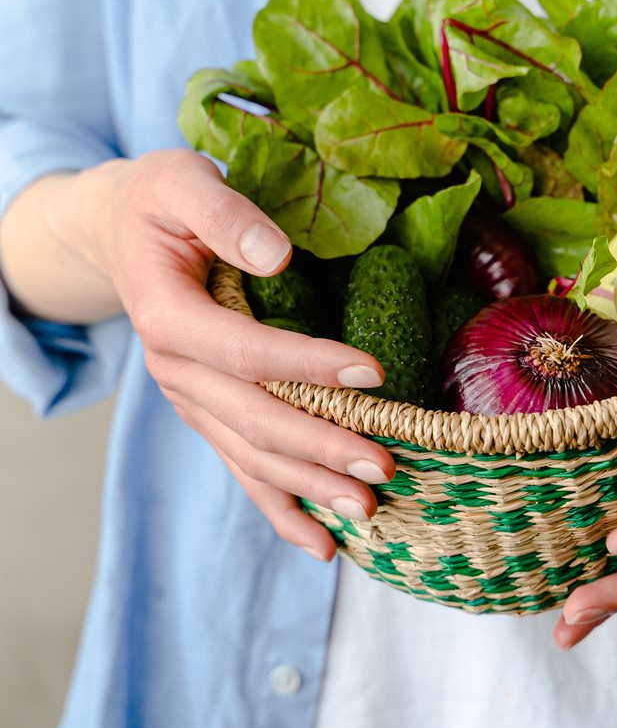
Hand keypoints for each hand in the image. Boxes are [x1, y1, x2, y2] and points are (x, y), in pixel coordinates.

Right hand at [90, 150, 394, 562]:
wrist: (122, 233)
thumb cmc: (160, 202)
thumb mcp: (183, 183)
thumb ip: (226, 215)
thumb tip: (277, 258)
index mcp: (168, 316)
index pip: (245, 351)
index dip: (308, 365)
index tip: (373, 374)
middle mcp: (175, 369)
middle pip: (253, 420)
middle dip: (320, 448)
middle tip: (383, 467)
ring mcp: (190, 398)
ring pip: (251, 456)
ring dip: (309, 488)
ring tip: (367, 514)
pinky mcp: (207, 410)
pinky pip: (242, 466)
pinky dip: (280, 506)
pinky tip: (321, 544)